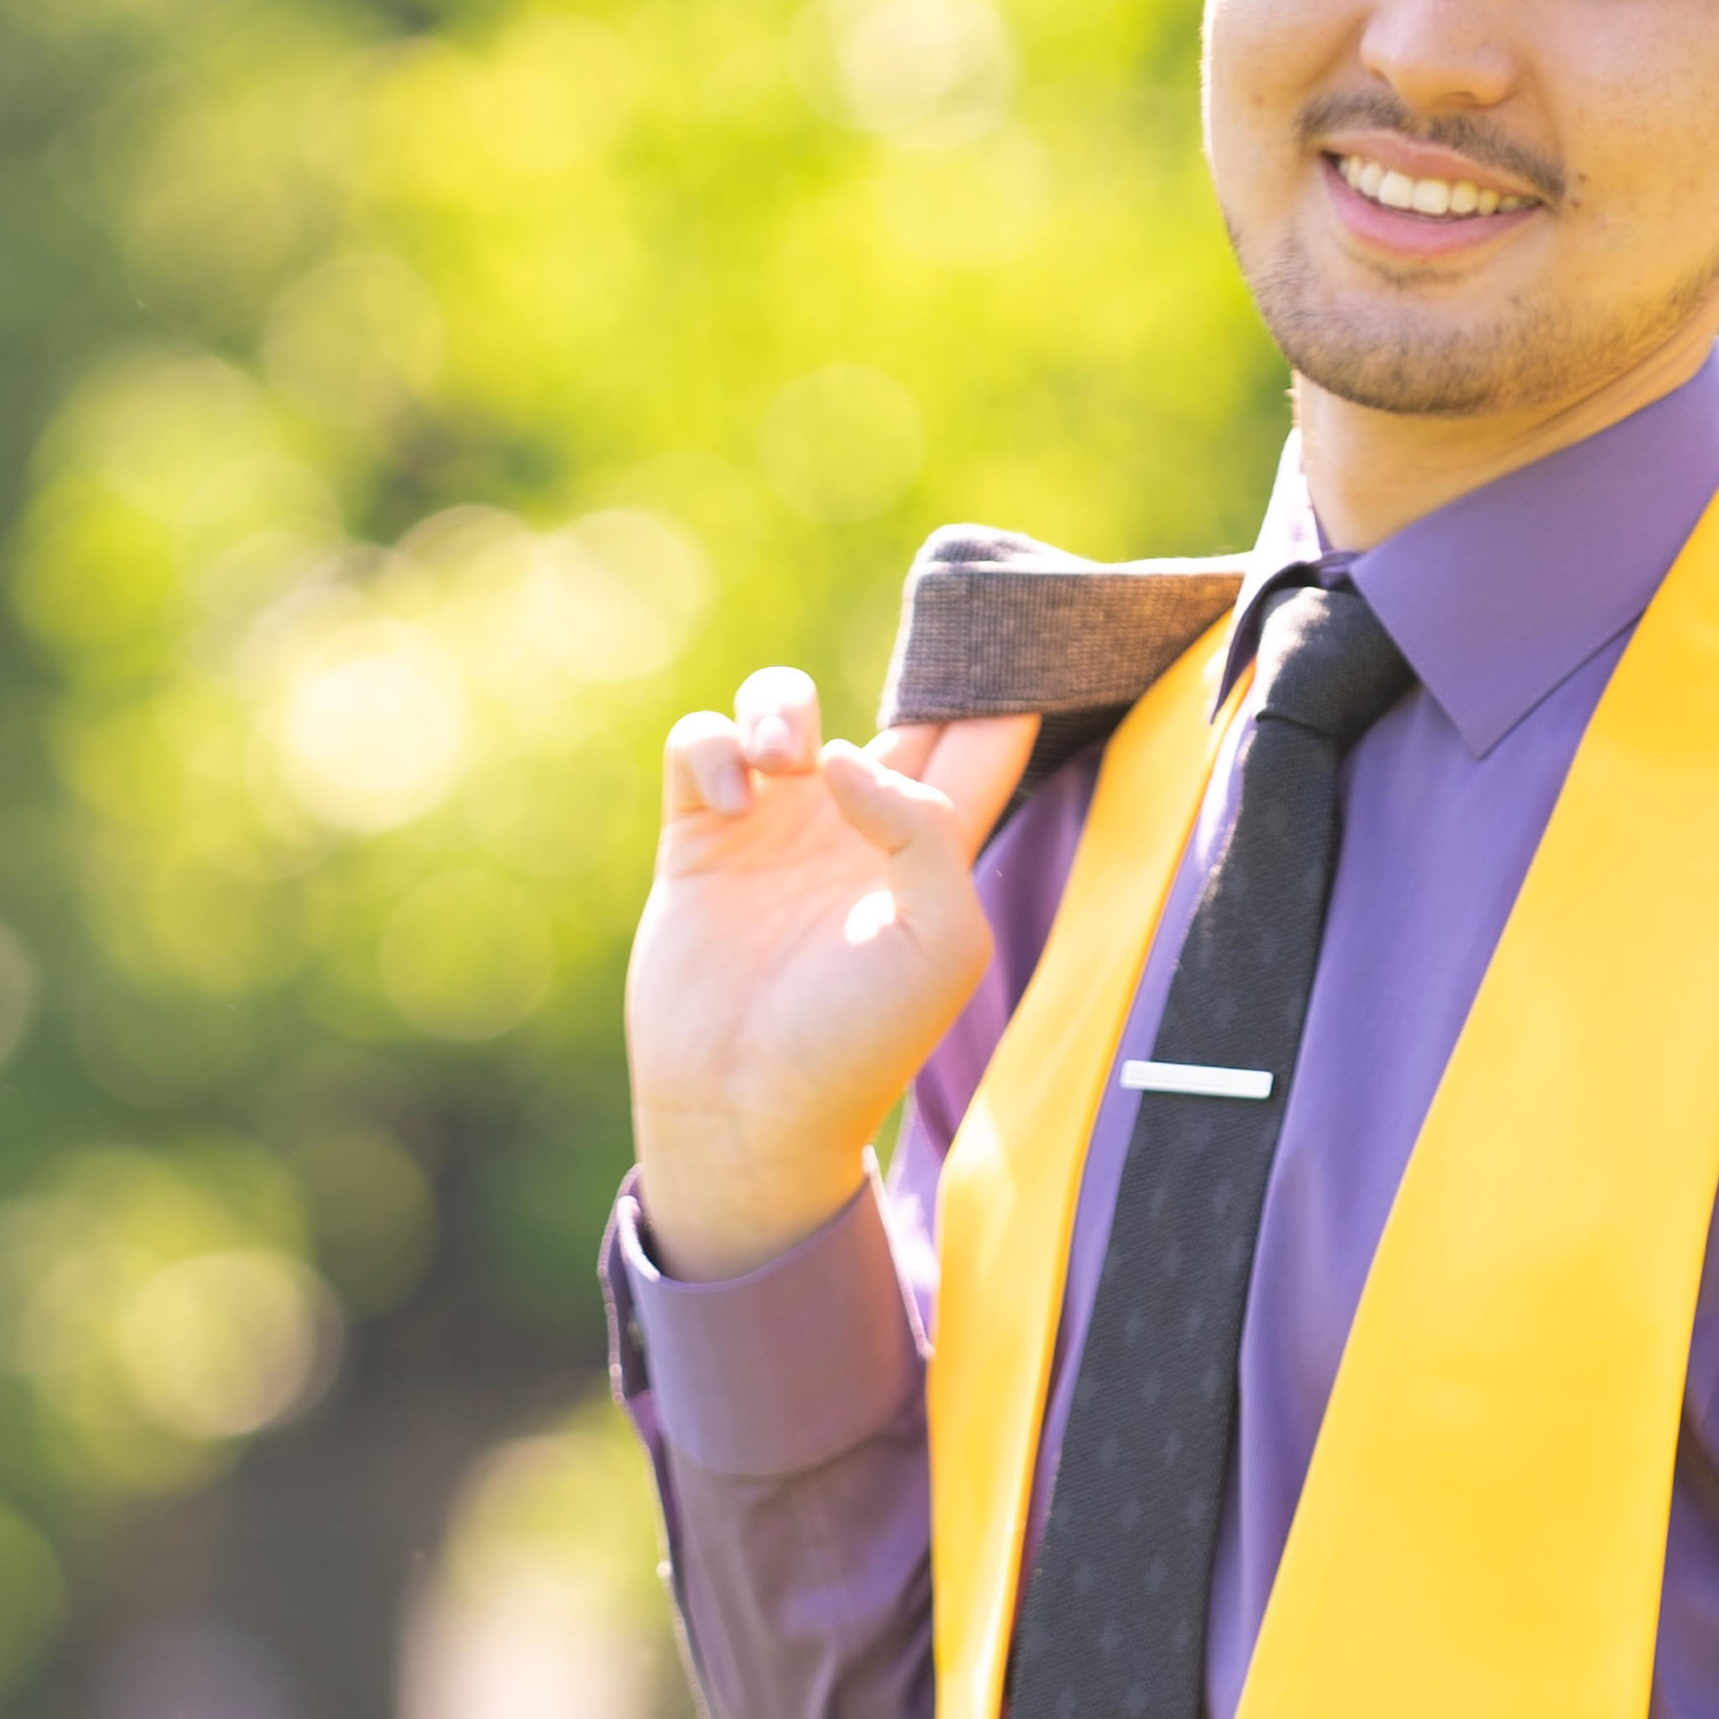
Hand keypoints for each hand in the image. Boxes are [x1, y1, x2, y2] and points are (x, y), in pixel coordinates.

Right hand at [627, 667, 1038, 1279]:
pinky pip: (700, 745)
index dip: (1003, 682)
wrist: (748, 1107)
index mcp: (933, 847)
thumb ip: (925, 830)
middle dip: (906, 657)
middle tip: (912, 612)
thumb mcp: (941, 943)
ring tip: (783, 758)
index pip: (986, 742)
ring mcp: (774, 825)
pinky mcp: (698, 837)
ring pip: (782, 703)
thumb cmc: (859, 1043)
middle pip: (892, 703)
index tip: (1019, 616)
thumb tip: (844, 756)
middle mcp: (857, 823)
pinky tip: (730, 800)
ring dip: (779, 702)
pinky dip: (712, 750)